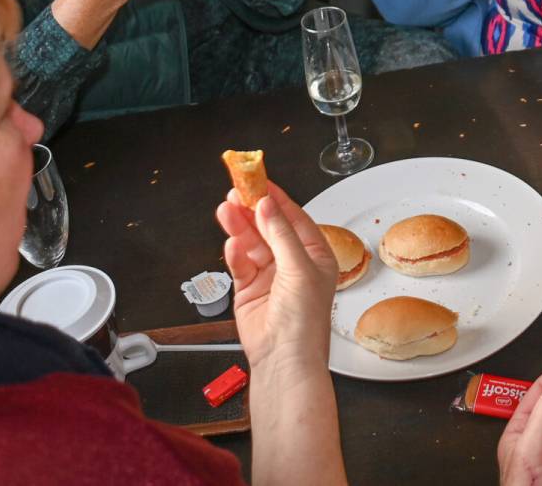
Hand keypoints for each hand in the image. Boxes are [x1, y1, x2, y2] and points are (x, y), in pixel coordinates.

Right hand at [216, 180, 337, 373]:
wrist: (284, 360)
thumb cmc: (305, 321)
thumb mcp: (299, 269)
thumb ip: (280, 235)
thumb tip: (268, 206)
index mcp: (315, 254)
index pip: (294, 217)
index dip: (277, 199)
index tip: (260, 181)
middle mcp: (292, 262)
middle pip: (269, 227)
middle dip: (253, 209)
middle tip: (236, 190)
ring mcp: (269, 275)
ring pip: (251, 242)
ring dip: (239, 225)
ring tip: (226, 209)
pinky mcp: (249, 288)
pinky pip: (240, 263)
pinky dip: (235, 252)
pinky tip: (231, 242)